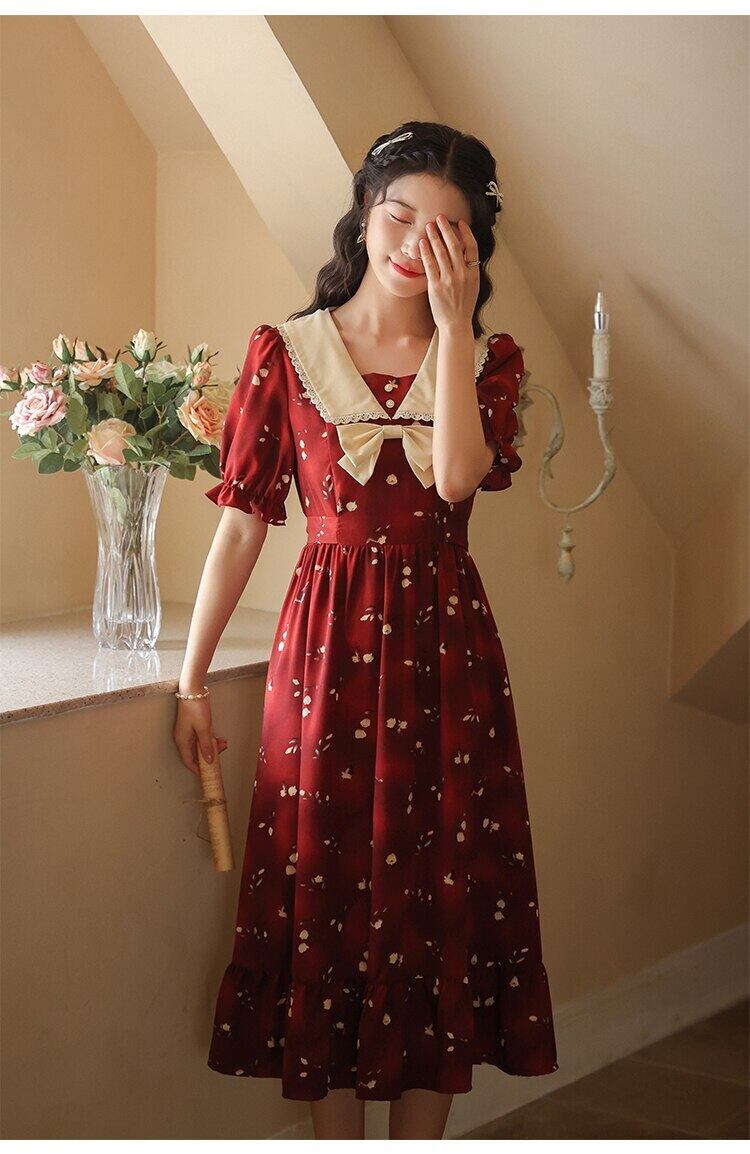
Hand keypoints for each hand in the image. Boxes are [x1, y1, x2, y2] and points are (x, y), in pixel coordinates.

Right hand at [173, 697, 228, 777]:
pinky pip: (200, 737)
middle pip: (195, 753)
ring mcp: (187, 732)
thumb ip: (206, 746)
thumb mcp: (204, 729)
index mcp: (182, 741)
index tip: (207, 774)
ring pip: (199, 745)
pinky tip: (218, 737)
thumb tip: (208, 761)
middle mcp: (182, 738)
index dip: (197, 769)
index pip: (188, 761)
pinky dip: (209, 738)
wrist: (192, 690)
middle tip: (221, 752)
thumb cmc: (196, 708)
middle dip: (209, 755)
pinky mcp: (191, 725)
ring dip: (211, 745)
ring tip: (223, 743)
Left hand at [419, 216, 479, 331]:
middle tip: (440, 217)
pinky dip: (426, 252)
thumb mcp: (473, 286)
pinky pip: (430, 265)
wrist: (455, 324)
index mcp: (473, 274)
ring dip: (434, 236)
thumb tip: (464, 252)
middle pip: (454, 246)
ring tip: (429, 226)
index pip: (472, 247)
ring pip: (441, 252)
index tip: (460, 222)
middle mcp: (462, 275)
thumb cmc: (463, 306)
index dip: (466, 233)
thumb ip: (469, 269)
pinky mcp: (436, 286)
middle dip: (446, 229)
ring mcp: (449, 280)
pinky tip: (422, 243)